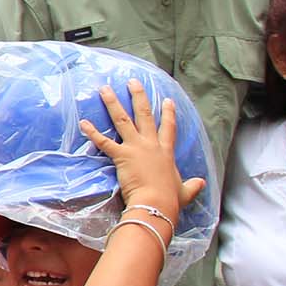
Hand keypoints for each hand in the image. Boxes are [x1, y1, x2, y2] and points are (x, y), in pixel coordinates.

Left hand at [77, 81, 204, 227]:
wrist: (156, 203)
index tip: (167, 100)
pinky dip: (93, 132)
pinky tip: (83, 122)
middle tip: (132, 82)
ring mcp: (135, 147)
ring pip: (123, 120)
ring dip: (112, 103)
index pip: (168, 127)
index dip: (168, 113)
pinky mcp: (121, 155)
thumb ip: (192, 186)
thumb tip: (201, 183)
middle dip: (138, 96)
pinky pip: (104, 141)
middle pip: (144, 114)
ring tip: (104, 89)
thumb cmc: (169, 199)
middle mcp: (151, 144)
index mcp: (165, 152)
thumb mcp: (184, 192)